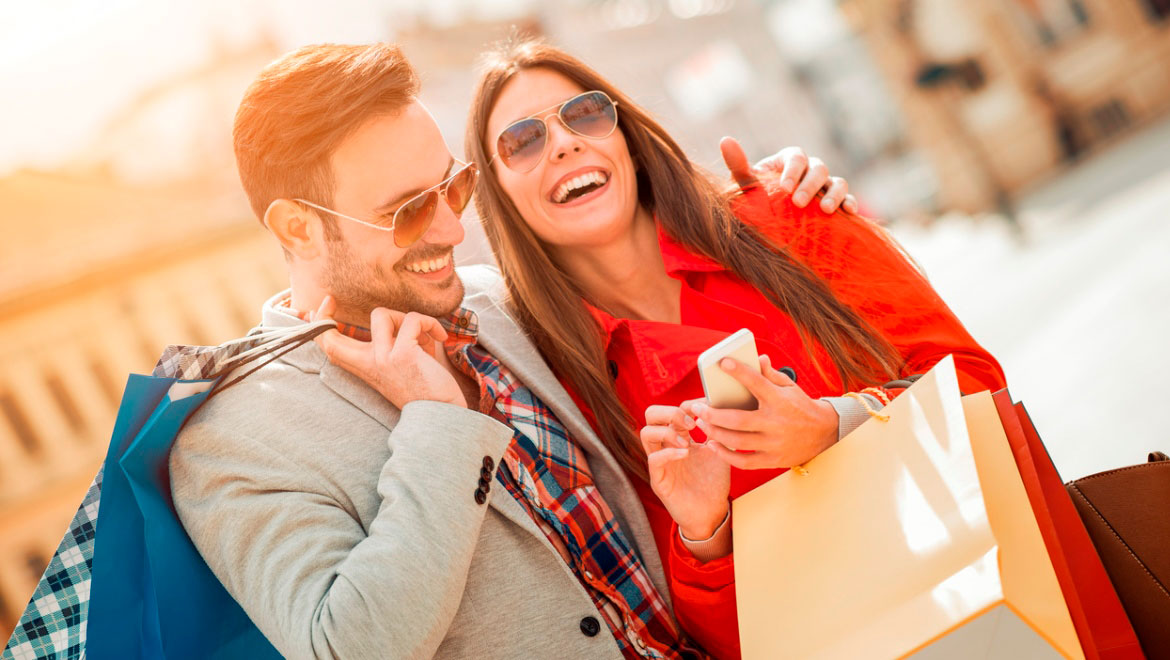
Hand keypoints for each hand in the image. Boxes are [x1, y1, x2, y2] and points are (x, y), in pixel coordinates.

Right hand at [312, 296, 464, 408]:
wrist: (442, 414)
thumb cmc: (427, 389)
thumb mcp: (402, 364)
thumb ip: (397, 343)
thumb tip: (407, 322)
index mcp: (366, 367)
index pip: (330, 347)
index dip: (320, 325)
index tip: (324, 306)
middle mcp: (368, 363)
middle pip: (330, 337)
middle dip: (324, 314)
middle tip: (332, 300)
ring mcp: (382, 358)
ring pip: (381, 314)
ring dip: (406, 317)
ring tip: (424, 334)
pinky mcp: (402, 354)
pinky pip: (413, 320)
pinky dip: (430, 323)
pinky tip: (440, 336)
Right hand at [640, 405, 730, 540]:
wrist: (712, 513)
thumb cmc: (714, 482)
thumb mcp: (721, 451)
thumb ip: (719, 431)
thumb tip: (723, 410)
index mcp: (679, 436)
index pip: (674, 409)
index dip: (689, 404)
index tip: (708, 407)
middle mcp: (666, 446)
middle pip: (652, 415)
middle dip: (670, 411)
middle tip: (692, 423)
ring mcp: (660, 462)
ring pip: (646, 433)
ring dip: (667, 431)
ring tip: (688, 442)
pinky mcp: (658, 480)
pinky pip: (654, 460)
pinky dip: (669, 453)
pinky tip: (686, 454)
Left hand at [684, 354, 837, 469]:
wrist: (825, 434)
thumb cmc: (800, 406)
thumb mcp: (790, 387)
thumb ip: (770, 374)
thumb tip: (757, 358)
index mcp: (780, 400)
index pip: (757, 383)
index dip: (739, 372)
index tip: (722, 363)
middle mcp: (776, 423)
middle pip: (738, 420)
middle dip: (713, 414)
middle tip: (696, 408)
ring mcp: (774, 444)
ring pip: (737, 442)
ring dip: (714, 433)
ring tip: (700, 423)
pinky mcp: (773, 460)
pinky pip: (744, 461)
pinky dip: (725, 455)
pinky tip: (713, 444)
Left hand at [720, 136, 858, 213]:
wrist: (770, 222)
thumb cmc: (757, 199)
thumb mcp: (747, 184)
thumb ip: (738, 165)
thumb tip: (725, 140)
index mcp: (790, 160)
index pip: (796, 157)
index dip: (793, 171)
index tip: (784, 188)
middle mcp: (811, 169)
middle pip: (819, 169)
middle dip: (810, 185)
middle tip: (798, 202)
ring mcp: (826, 186)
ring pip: (838, 182)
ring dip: (834, 194)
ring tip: (825, 210)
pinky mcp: (836, 202)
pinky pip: (848, 199)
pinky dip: (850, 203)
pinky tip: (848, 212)